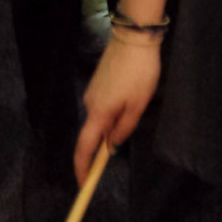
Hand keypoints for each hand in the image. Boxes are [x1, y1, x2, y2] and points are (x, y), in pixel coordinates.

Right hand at [74, 35, 162, 185]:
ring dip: (115, 121)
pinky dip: (115, 109)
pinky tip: (131, 94)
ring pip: (101, 118)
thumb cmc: (139, 73)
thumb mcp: (138, 105)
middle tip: (133, 121)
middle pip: (94, 133)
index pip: (84, 148)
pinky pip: (104, 105)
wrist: (134, 37)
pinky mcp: (98, 82)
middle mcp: (90, 104)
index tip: (83, 185)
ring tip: (138, 101)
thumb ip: (124, 128)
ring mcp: (92, 92)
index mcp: (98, 113)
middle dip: (109, 139)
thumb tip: (111, 146)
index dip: (83, 168)